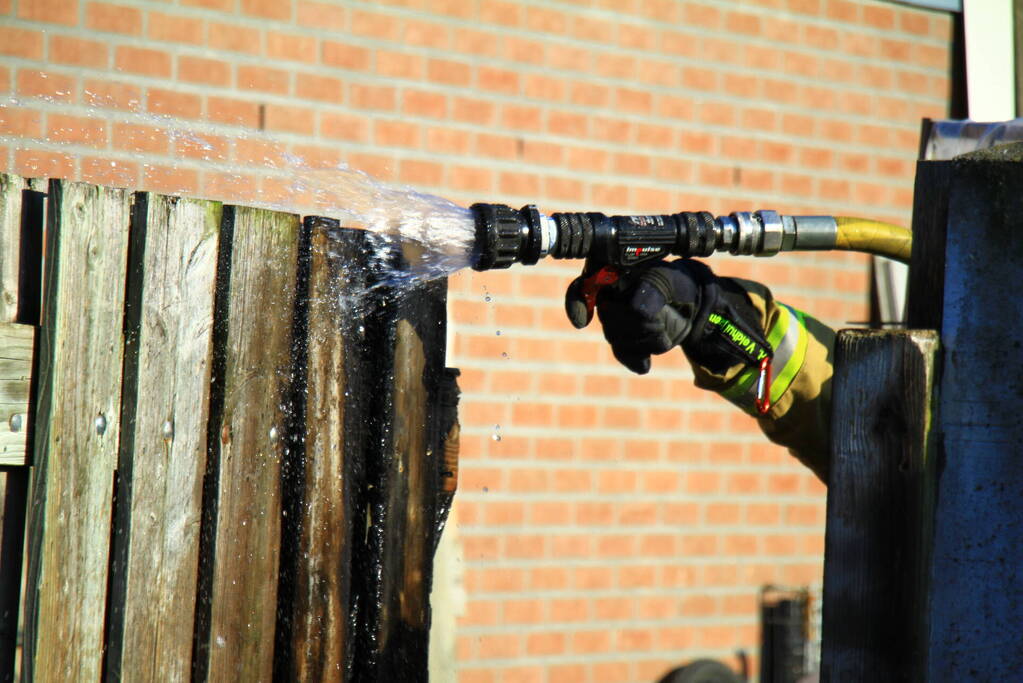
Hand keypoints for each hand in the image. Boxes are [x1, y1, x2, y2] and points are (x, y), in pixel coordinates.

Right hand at [565, 259, 770, 374]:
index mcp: (612, 276)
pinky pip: (625, 354)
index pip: (583, 288)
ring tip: (665, 323)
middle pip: (608, 319)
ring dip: (646, 336)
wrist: (694, 304)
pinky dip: (637, 359)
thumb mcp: (668, 282)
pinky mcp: (627, 342)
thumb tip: (636, 310)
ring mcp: (617, 321)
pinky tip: (645, 365)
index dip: (576, 303)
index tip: (581, 322)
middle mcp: (609, 299)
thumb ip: (651, 293)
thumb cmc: (678, 284)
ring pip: (619, 339)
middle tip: (661, 310)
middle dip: (635, 321)